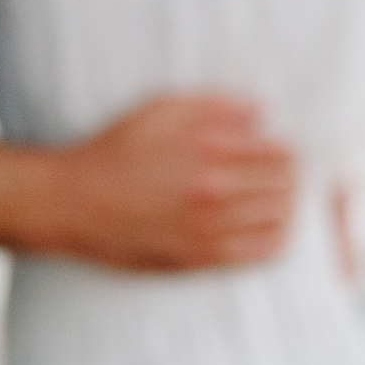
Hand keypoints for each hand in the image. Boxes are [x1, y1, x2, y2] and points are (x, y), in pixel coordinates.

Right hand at [43, 95, 296, 270]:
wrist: (73, 202)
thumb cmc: (114, 150)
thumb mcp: (158, 110)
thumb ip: (214, 105)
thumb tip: (261, 108)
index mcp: (207, 148)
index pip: (280, 152)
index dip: (288, 149)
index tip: (282, 149)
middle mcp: (213, 190)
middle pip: (285, 186)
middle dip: (291, 177)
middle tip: (285, 174)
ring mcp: (208, 228)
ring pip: (280, 219)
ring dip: (286, 206)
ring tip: (277, 198)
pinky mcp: (200, 259)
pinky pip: (261, 253)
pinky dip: (275, 237)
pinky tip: (267, 226)